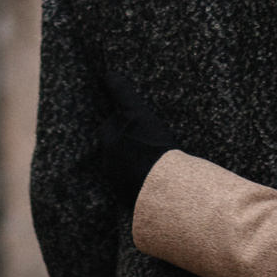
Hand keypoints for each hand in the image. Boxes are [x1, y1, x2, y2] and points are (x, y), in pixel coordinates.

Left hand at [97, 67, 180, 211]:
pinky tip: (160, 178)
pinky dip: (146, 181)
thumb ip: (122, 92)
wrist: (168, 188)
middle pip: (117, 147)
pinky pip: (137, 187)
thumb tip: (108, 75)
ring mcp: (120, 185)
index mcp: (108, 143)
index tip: (136, 121)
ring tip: (156, 159)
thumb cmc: (151, 148)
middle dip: (128, 143)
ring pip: (126, 168)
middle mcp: (109, 165)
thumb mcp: (137, 113)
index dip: (124, 121)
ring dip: (137, 162)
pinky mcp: (134, 200)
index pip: (111, 126)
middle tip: (148, 139)